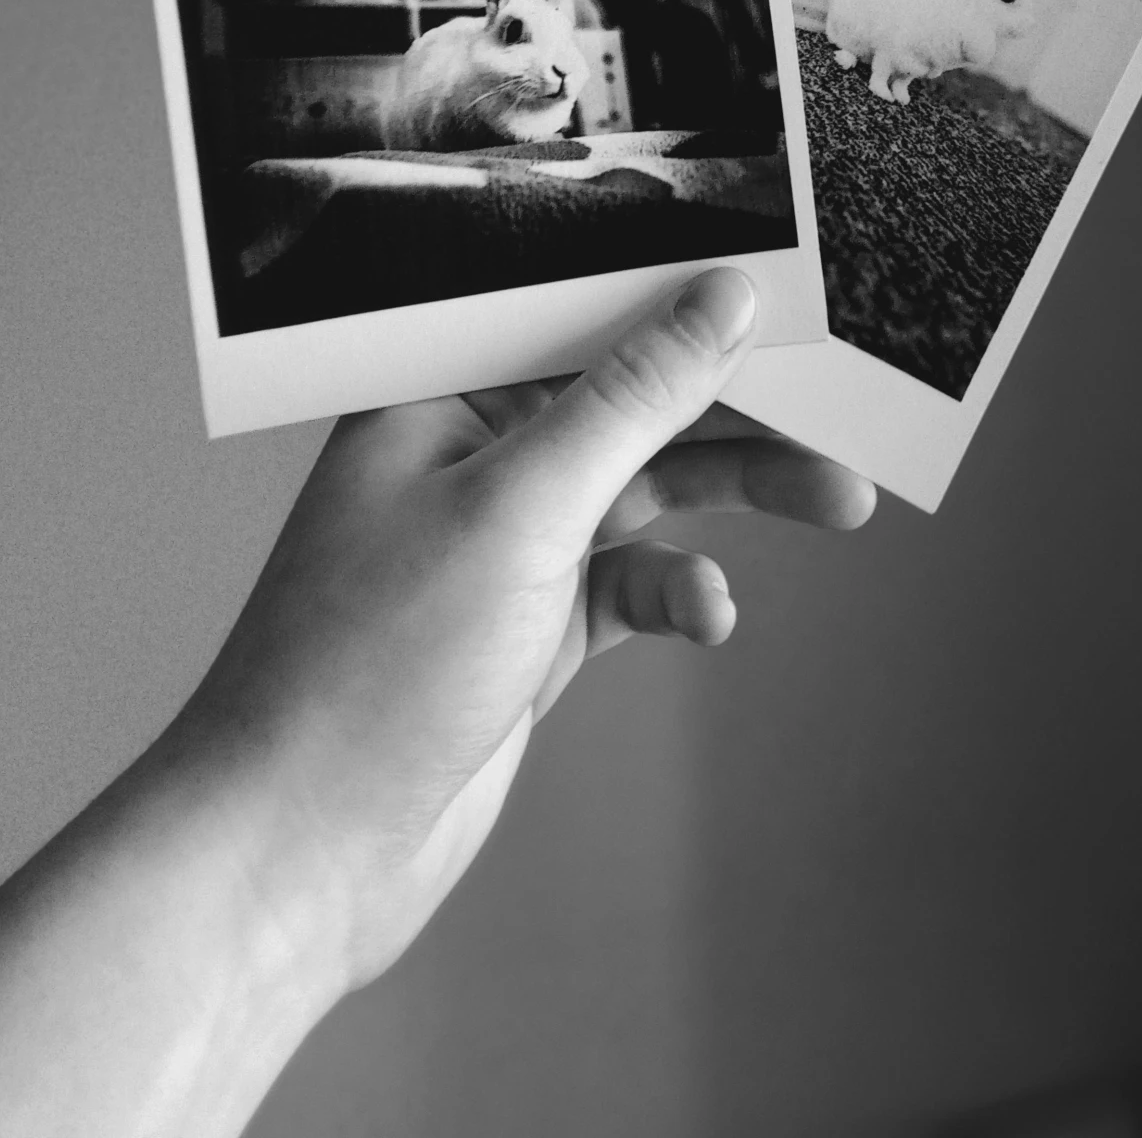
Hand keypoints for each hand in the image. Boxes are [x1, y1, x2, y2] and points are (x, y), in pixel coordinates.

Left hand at [167, 267, 874, 995]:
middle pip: (631, 397)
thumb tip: (719, 301)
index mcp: (438, 389)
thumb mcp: (523, 506)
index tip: (785, 284)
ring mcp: (504, 543)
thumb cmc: (367, 666)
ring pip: (648, 488)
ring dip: (738, 493)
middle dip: (738, 404)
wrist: (299, 856)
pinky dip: (681, 590)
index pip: (578, 307)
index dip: (680, 291)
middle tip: (842, 404)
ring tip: (837, 498)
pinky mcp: (532, 625)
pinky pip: (633, 581)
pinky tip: (709, 614)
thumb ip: (632, 397)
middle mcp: (471, 453)